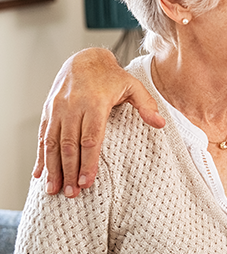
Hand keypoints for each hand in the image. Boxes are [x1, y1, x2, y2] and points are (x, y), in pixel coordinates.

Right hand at [34, 48, 162, 196]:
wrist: (84, 59)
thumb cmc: (111, 77)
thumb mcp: (133, 86)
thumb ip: (147, 106)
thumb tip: (160, 124)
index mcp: (95, 103)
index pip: (90, 138)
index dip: (88, 161)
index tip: (87, 181)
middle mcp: (72, 107)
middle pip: (69, 145)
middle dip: (69, 171)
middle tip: (72, 194)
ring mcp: (57, 109)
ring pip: (52, 143)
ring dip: (53, 168)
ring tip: (54, 190)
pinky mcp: (48, 112)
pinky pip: (42, 137)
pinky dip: (40, 157)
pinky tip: (39, 174)